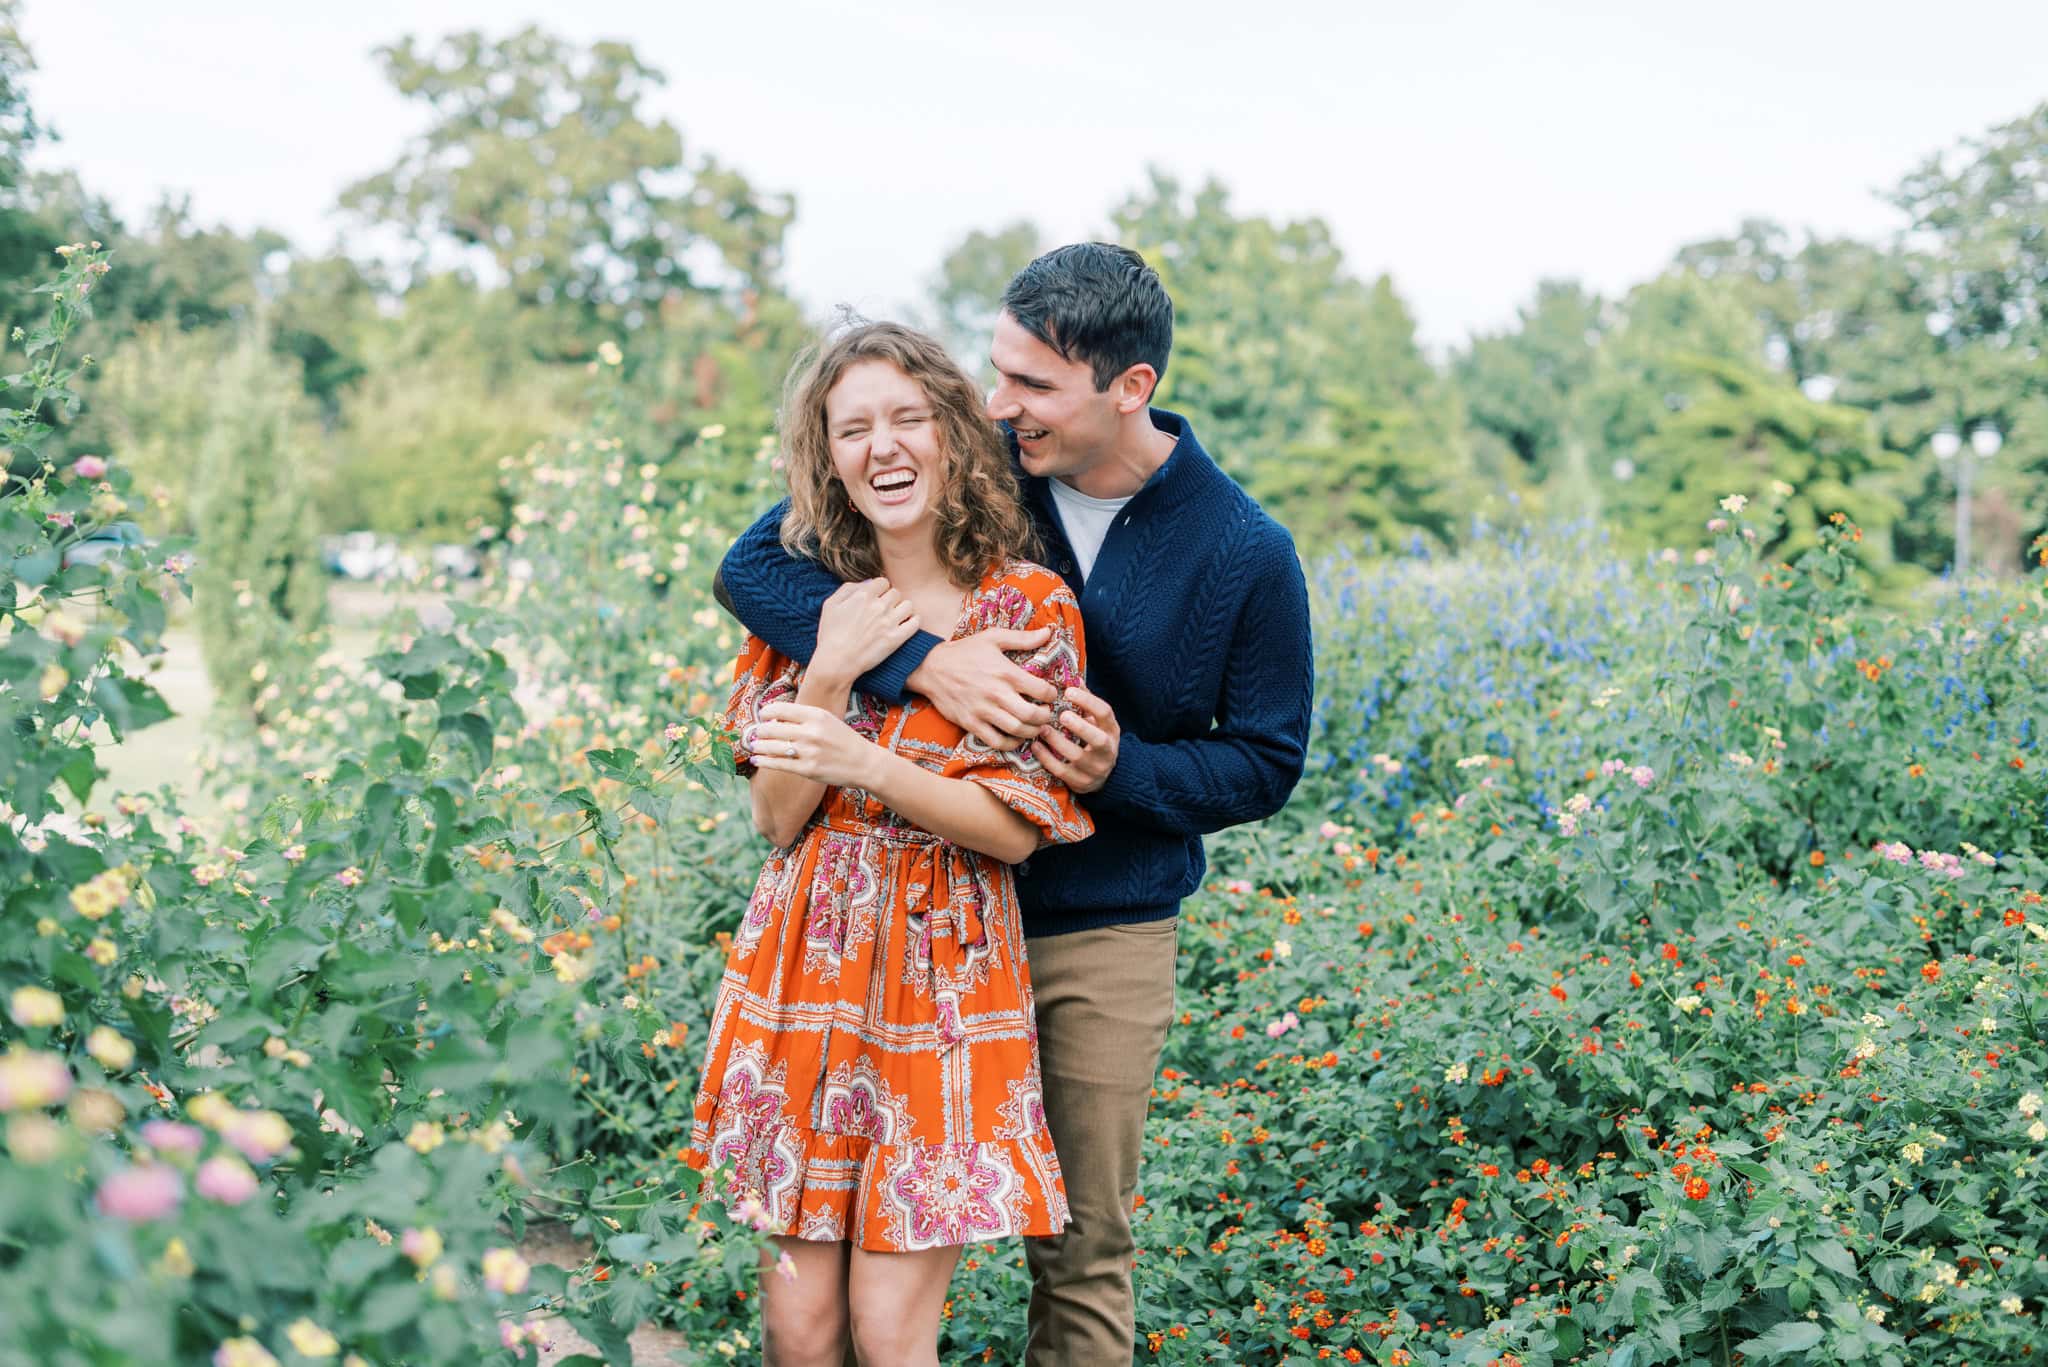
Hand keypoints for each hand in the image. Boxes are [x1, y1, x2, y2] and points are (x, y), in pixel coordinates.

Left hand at [748, 700, 880, 789]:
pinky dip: (763, 762)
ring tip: (752, 746)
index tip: (761, 716)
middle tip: (754, 733)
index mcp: (815, 715)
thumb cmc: (842, 740)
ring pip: (771, 747)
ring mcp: (808, 752)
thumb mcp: (826, 720)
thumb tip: (774, 718)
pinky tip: (757, 760)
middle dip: (758, 731)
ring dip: (757, 746)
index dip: (765, 712)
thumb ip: (803, 717)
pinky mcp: (807, 769)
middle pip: (771, 728)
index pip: (779, 709)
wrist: (863, 763)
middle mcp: (811, 732)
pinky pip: (778, 764)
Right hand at [815, 579, 919, 683]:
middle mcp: (879, 606)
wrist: (836, 662)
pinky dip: (913, 622)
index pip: (883, 582)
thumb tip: (867, 583)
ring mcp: (890, 622)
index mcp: (863, 596)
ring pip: (908, 605)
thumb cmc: (830, 634)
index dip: (879, 590)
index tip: (876, 599)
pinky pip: (915, 622)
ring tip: (895, 618)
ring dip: (902, 609)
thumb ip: (848, 589)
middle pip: (896, 593)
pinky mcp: (897, 638)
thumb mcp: (830, 605)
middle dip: (890, 599)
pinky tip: (905, 625)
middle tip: (883, 610)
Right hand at [908, 629, 1059, 749]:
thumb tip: (1048, 632)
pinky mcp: (971, 723)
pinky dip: (1011, 744)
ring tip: (1035, 726)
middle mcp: (996, 694)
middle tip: (1046, 713)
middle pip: (1031, 715)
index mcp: (1006, 672)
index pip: (1041, 690)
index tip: (1050, 695)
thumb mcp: (993, 637)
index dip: (1052, 694)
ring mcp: (983, 711)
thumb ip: (1023, 638)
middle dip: (1045, 717)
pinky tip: (1016, 737)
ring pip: (1017, 730)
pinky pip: (996, 741)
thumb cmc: (965, 651)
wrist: (931, 667)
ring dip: (1032, 732)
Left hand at [1030, 686, 1119, 794]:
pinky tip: (1036, 746)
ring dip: (1058, 742)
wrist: (1104, 777)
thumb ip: (1086, 703)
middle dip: (1080, 727)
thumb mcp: (1097, 722)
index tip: (1069, 691)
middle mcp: (1107, 751)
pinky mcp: (1080, 782)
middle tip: (1062, 715)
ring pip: (1077, 756)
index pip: (1105, 713)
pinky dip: (1047, 758)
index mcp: (1111, 730)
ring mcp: (1095, 769)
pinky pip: (1062, 771)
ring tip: (1042, 729)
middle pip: (1098, 739)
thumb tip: (1072, 678)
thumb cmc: (1095, 740)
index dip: (1089, 701)